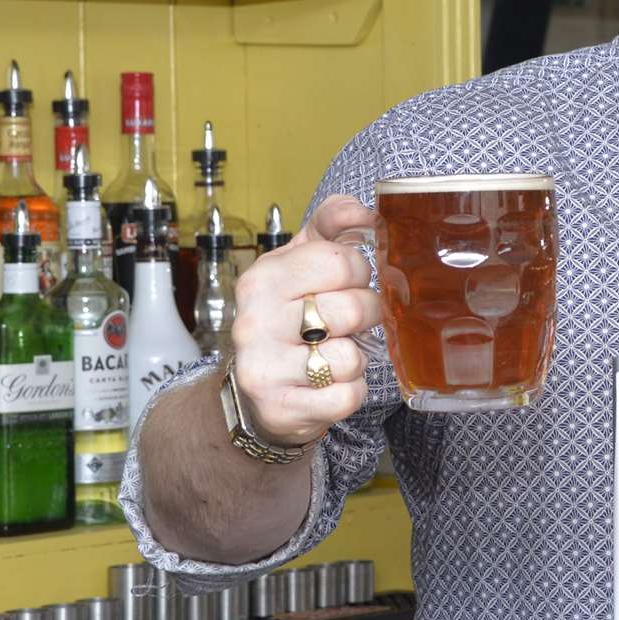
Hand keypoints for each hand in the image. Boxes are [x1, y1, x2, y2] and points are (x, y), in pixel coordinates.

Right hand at [229, 195, 381, 446]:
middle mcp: (255, 321)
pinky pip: (346, 396)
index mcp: (263, 278)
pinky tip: (330, 385)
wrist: (252, 394)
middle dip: (365, 316)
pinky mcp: (281, 409)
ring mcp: (264, 368)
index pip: (340, 261)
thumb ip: (330, 226)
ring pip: (351, 357)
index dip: (360, 273)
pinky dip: (350, 391)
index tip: (350, 283)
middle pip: (353, 309)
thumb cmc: (286, 319)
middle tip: (351, 323)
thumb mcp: (298, 263)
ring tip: (334, 354)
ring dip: (356, 358)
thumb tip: (366, 210)